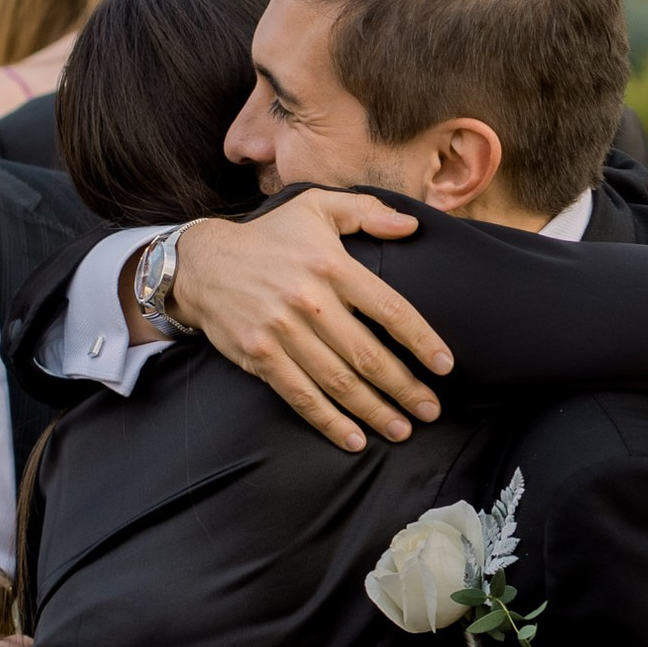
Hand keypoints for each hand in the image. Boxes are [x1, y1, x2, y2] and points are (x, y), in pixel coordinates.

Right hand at [172, 199, 449, 453]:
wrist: (202, 263)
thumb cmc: (269, 237)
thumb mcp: (315, 207)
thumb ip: (366, 212)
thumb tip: (412, 226)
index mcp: (331, 266)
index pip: (389, 308)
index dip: (421, 340)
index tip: (445, 365)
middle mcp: (310, 301)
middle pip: (368, 355)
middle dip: (405, 388)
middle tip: (431, 410)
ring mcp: (283, 332)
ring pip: (339, 381)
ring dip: (374, 411)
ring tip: (402, 429)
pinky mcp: (261, 356)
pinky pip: (302, 396)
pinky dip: (330, 422)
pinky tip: (354, 439)